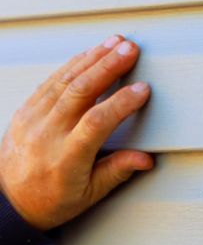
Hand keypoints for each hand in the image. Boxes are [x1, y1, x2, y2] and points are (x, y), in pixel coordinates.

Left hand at [0, 35, 152, 230]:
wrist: (6, 202)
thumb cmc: (50, 201)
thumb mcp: (89, 195)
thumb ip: (117, 172)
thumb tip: (146, 159)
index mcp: (66, 158)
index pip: (97, 122)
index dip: (121, 103)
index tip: (143, 89)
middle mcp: (47, 134)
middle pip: (80, 92)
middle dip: (108, 67)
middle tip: (130, 49)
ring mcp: (33, 119)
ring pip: (65, 80)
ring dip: (92, 58)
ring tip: (116, 43)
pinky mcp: (26, 110)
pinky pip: (50, 81)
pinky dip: (73, 65)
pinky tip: (90, 54)